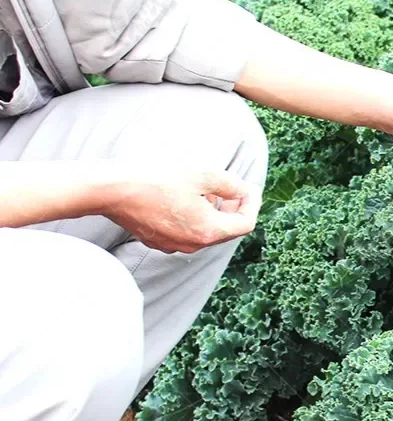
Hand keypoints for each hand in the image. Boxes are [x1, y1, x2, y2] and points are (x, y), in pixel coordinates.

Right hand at [102, 168, 259, 253]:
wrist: (112, 190)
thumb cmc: (157, 179)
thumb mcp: (203, 174)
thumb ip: (231, 184)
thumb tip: (243, 191)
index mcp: (208, 231)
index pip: (245, 223)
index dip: (252, 204)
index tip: (249, 187)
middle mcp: (194, 245)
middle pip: (227, 229)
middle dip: (235, 208)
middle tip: (234, 187)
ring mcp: (175, 245)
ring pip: (207, 231)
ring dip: (215, 212)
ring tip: (210, 191)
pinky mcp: (159, 241)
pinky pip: (187, 232)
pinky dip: (196, 217)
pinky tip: (187, 199)